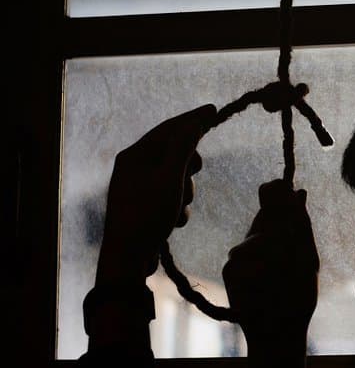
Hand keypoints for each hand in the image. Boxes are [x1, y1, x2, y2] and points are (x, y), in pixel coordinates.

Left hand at [97, 104, 215, 283]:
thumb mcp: (170, 178)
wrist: (127, 257)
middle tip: (197, 170)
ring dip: (185, 190)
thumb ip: (183, 148)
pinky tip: (174, 221)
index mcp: (135, 155)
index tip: (214, 110)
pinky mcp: (145, 206)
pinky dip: (177, 206)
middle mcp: (134, 167)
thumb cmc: (147, 214)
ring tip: (179, 207)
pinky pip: (170, 196)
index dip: (193, 119)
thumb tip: (194, 123)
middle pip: (173, 152)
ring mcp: (139, 187)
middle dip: (188, 164)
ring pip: (175, 177)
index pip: (168, 128)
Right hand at [223, 180, 319, 338]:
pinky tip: (265, 283)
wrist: (281, 329)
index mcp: (282, 234)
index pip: (276, 203)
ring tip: (283, 270)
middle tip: (289, 232)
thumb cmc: (298, 295)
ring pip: (255, 237)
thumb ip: (300, 227)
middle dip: (277, 219)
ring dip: (272, 250)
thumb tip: (298, 191)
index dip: (276, 191)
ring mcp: (244, 254)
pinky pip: (241, 258)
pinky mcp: (231, 269)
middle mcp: (261, 239)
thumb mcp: (306, 259)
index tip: (279, 187)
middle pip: (266, 215)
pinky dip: (257, 269)